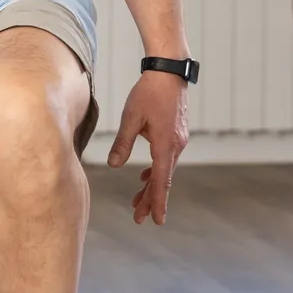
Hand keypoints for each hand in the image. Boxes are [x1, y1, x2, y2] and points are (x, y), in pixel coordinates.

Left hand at [107, 69, 190, 224]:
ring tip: (138, 201)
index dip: (158, 202)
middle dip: (150, 199)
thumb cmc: (148, 92)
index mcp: (165, 144)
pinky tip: (145, 176)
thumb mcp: (131, 117)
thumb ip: (123, 142)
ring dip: (152, 186)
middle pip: (163, 179)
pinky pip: (166, 158)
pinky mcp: (176, 134)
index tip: (157, 220)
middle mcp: (176, 146)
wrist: (169, 72)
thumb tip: (114, 164)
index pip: (161, 180)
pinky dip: (156, 170)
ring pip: (165, 170)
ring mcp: (178, 140)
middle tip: (139, 217)